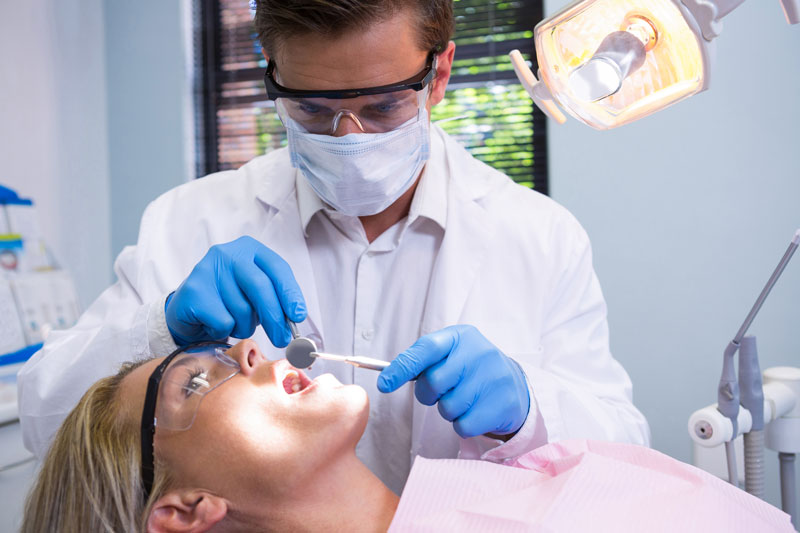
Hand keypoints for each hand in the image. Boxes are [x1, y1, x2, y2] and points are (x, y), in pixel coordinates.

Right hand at [165, 236, 305, 346]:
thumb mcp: (254, 294)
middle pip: (261, 288)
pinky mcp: (193, 291)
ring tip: (232, 322)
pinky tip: (213, 324)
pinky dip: (223, 330)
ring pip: (242, 309)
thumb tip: (294, 320)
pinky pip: (223, 321)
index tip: (298, 315)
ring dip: (244, 326)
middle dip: (275, 318)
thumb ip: (274, 300)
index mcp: (248, 249)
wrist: (187, 311)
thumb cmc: (227, 302)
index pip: (277, 268)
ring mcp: (207, 270)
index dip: (290, 293)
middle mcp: (227, 254)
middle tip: (282, 339)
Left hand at [377, 325, 529, 438]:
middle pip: (433, 382)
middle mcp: (479, 353)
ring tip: (462, 399)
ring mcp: (493, 378)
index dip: (402, 367)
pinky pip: (463, 425)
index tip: (384, 384)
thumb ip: (422, 360)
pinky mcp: (502, 405)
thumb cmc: (469, 369)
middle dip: (428, 394)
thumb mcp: (450, 353)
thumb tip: (387, 377)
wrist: (513, 385)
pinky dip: (462, 424)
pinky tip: (474, 411)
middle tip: (439, 392)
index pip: (426, 349)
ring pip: (448, 407)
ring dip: (447, 409)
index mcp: (461, 337)